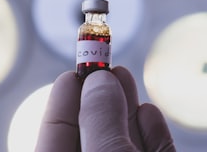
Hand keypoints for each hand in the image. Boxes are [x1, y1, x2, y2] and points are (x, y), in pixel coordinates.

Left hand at [34, 66, 174, 151]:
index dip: (63, 101)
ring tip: (123, 75)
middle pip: (92, 132)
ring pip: (122, 140)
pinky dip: (151, 132)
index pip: (55, 135)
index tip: (72, 72)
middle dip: (98, 96)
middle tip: (101, 65)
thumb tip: (98, 81)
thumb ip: (100, 122)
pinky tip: (148, 112)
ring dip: (125, 107)